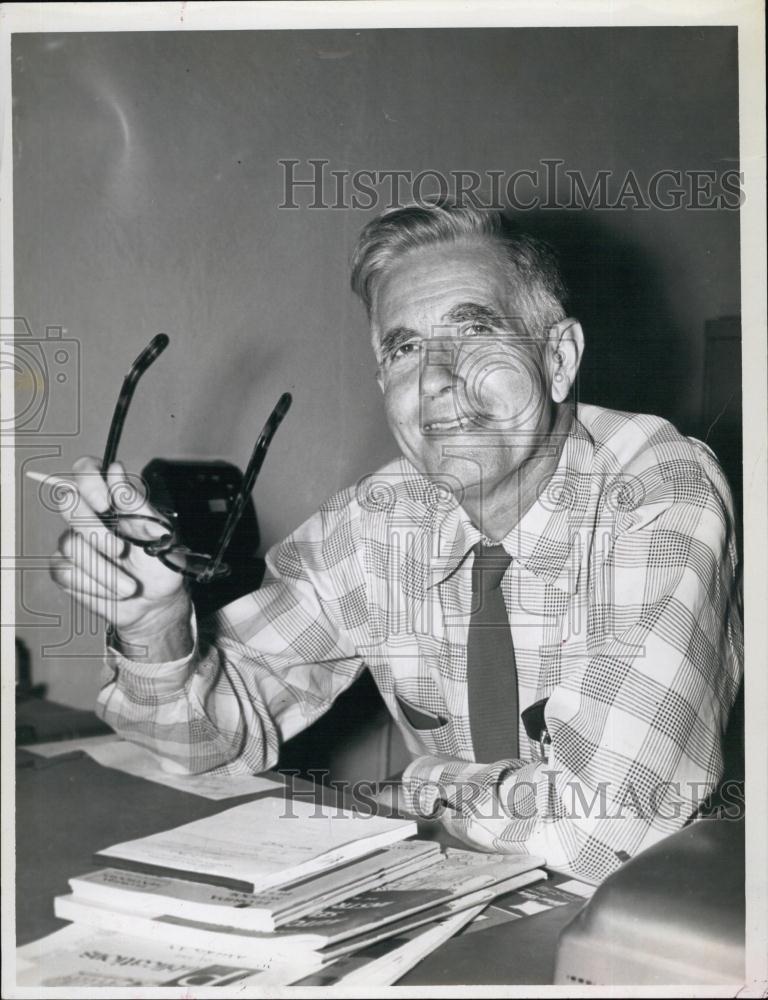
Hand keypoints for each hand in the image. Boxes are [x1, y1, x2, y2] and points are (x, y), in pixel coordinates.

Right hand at [49, 457, 191, 653]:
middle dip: (94, 530)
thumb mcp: (159, 531)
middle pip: (68, 502)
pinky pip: (64, 571)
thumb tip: (115, 470)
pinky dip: (92, 585)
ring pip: (69, 543)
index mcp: (112, 499)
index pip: (86, 471)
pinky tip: (111, 591)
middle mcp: (89, 516)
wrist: (156, 604)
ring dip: (103, 569)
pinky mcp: (64, 569)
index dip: (88, 481)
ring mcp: (73, 542)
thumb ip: (135, 502)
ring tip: (129, 585)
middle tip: (121, 551)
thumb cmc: (161, 563)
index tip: (104, 503)